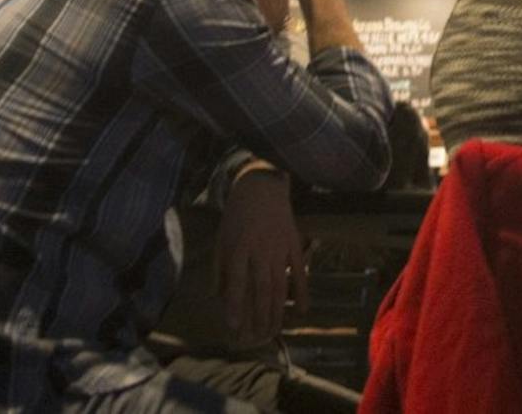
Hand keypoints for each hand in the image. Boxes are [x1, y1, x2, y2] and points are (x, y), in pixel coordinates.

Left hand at [216, 167, 308, 343]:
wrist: (262, 186)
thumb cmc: (237, 214)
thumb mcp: (221, 238)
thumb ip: (219, 268)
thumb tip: (218, 296)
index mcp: (239, 247)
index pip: (237, 281)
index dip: (236, 304)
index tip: (235, 326)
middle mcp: (260, 249)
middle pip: (262, 287)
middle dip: (260, 315)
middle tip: (258, 337)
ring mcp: (280, 246)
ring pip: (281, 283)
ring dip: (278, 309)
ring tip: (275, 330)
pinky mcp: (295, 242)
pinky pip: (300, 270)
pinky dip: (303, 290)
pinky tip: (303, 310)